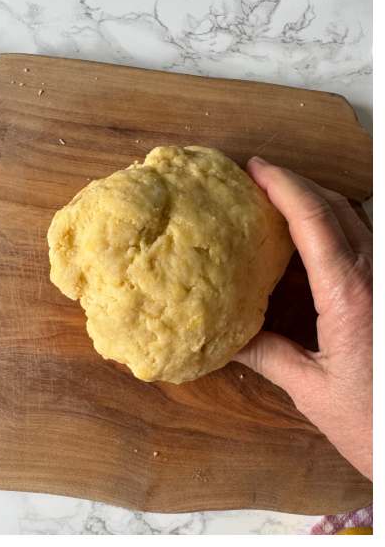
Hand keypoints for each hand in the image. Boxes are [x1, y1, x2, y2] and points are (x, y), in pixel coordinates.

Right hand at [234, 157, 371, 479]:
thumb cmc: (375, 424)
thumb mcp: (312, 392)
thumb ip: (268, 355)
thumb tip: (223, 336)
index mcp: (350, 297)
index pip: (315, 222)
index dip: (284, 187)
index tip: (255, 168)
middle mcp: (376, 279)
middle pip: (338, 208)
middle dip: (297, 184)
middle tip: (258, 178)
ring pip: (357, 219)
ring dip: (319, 201)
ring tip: (280, 200)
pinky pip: (365, 243)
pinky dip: (336, 226)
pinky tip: (313, 239)